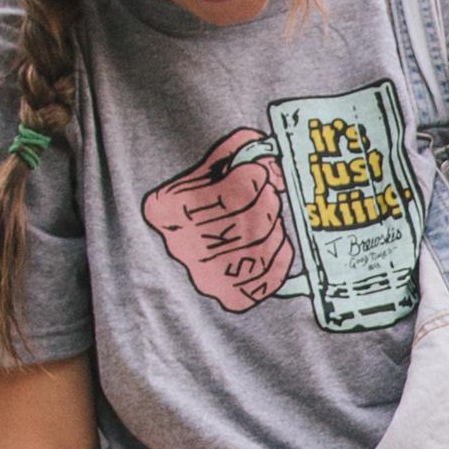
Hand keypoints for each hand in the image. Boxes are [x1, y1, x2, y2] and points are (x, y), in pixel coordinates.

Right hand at [141, 127, 295, 312]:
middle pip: (249, 224)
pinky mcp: (231, 297)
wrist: (189, 240)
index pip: (232, 193)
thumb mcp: (210, 162)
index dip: (255, 177)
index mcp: (167, 210)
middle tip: (268, 193)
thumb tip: (274, 163)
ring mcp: (206, 280)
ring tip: (267, 215)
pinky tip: (272, 239)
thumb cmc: (203, 193)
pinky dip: (281, 254)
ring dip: (276, 226)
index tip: (258, 172)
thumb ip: (239, 151)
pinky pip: (272, 277)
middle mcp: (182, 250)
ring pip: (263, 250)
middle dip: (268, 201)